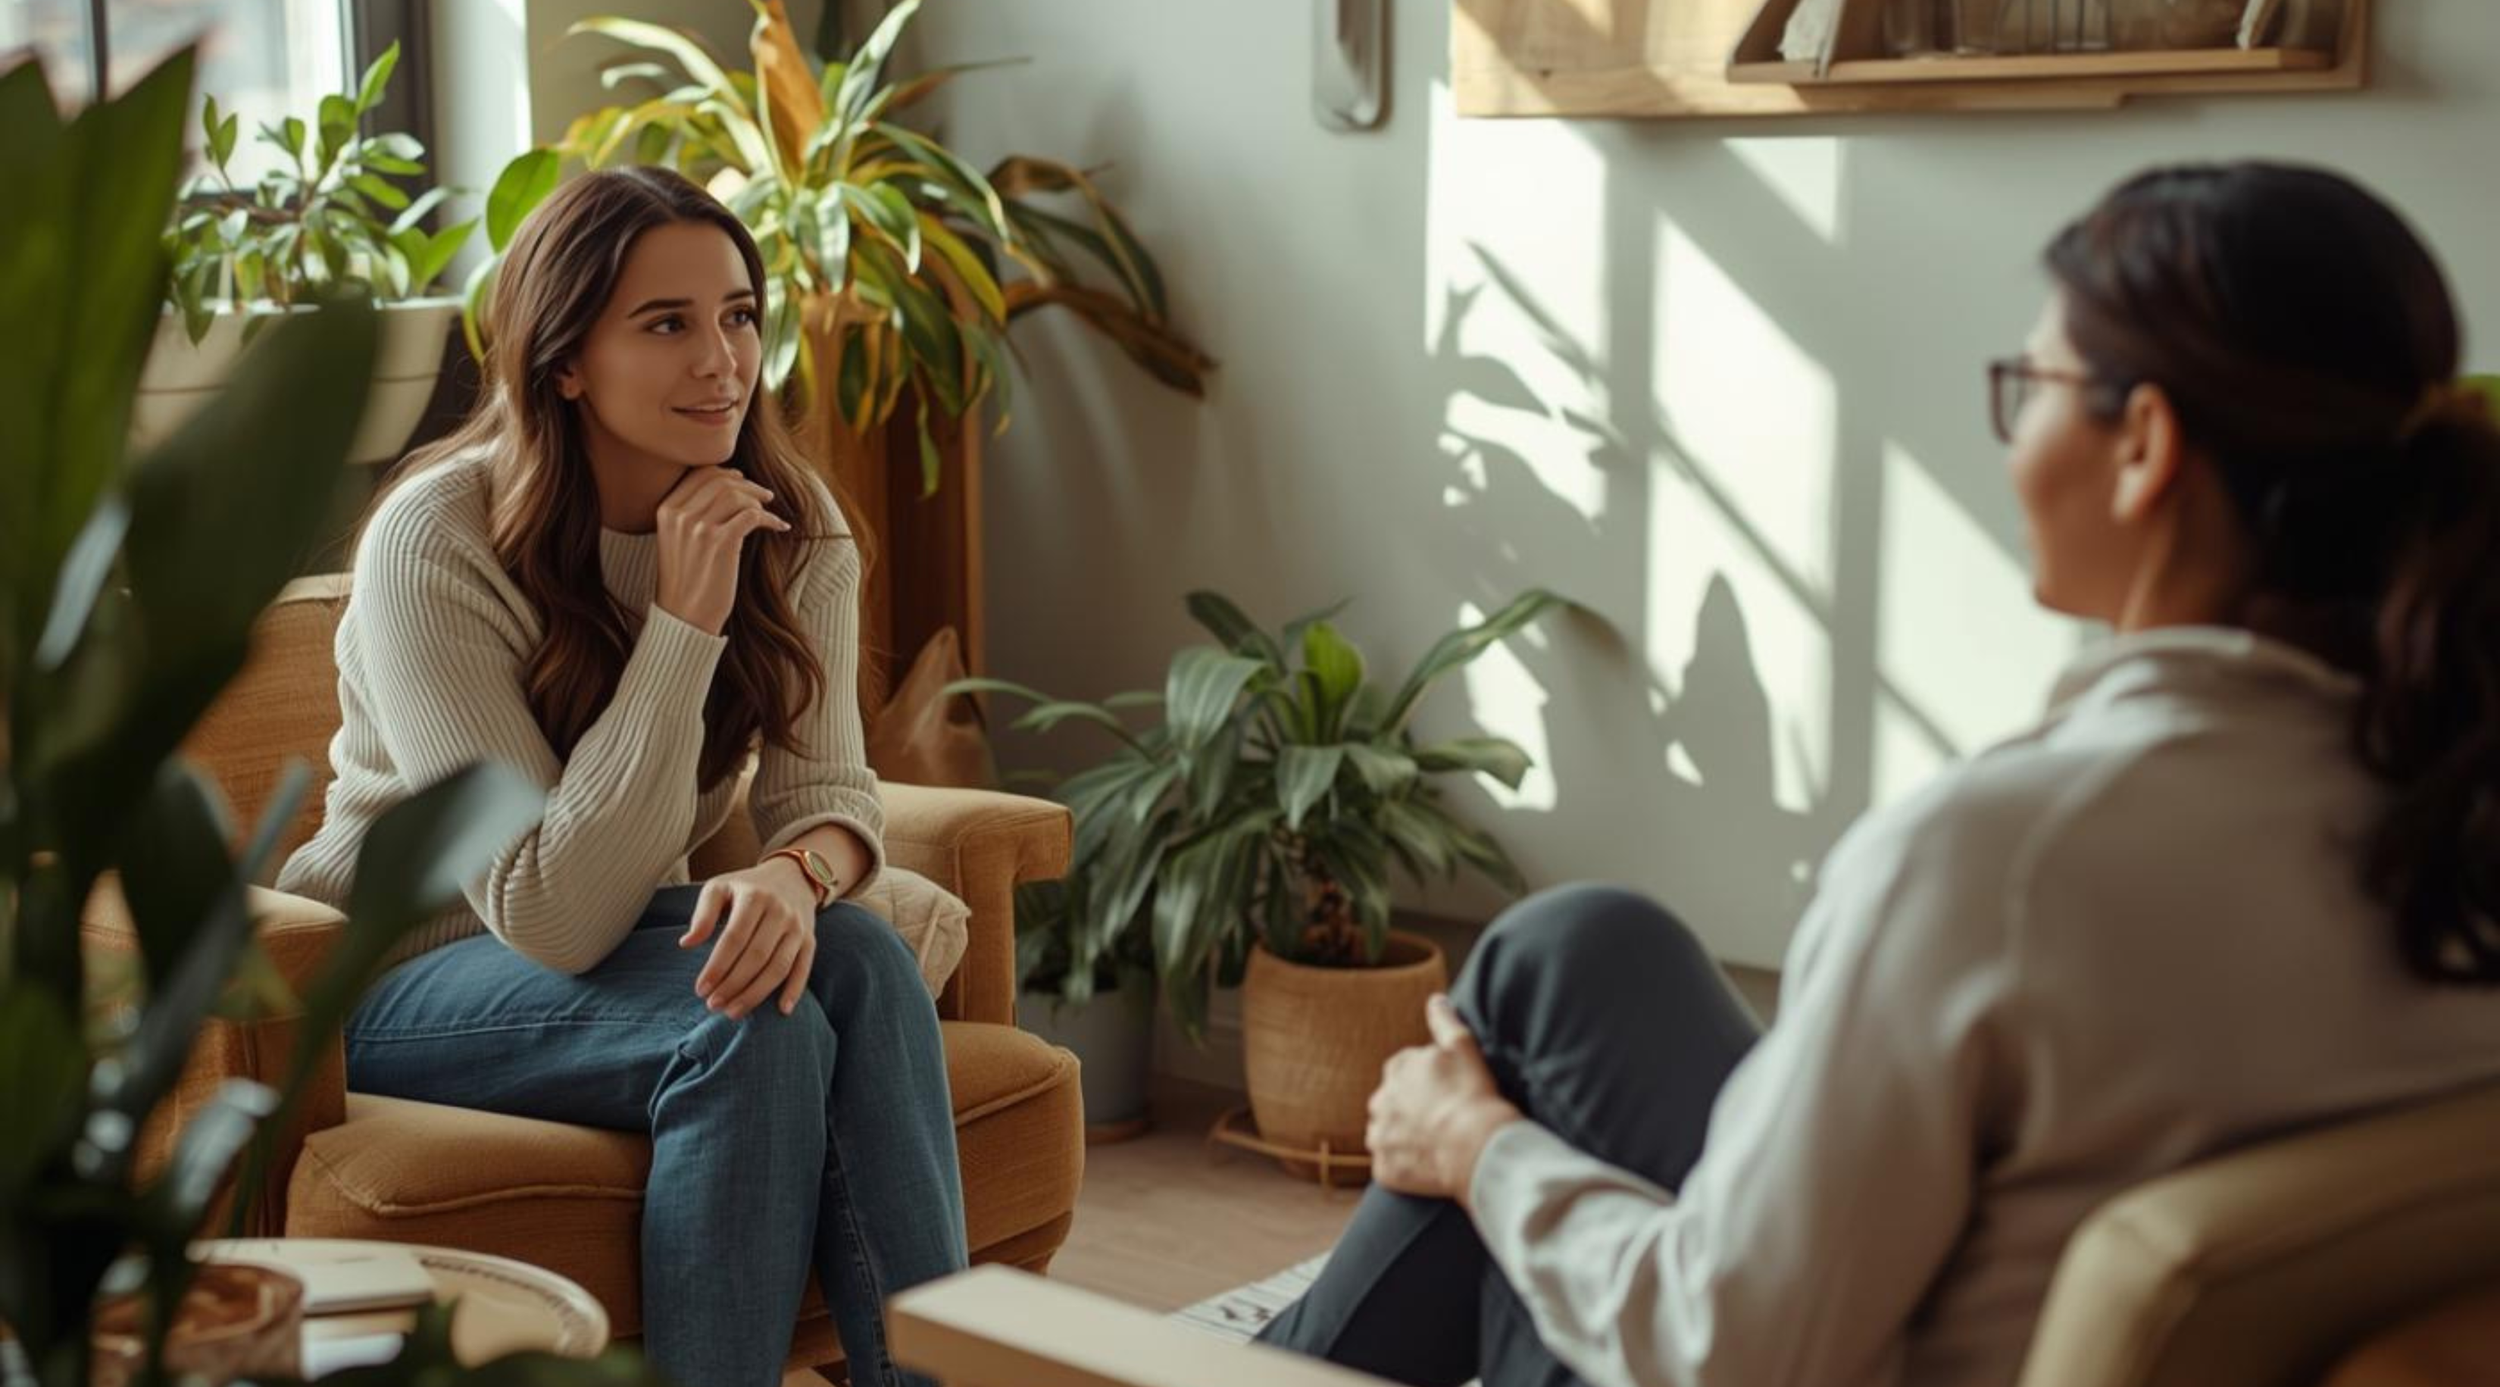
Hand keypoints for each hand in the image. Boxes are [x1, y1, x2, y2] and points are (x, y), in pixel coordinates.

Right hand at [654, 467, 789, 634]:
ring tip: (771, 511)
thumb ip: (691, 515)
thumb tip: (727, 490)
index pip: (699, 474)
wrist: (684, 617)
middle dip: (748, 484)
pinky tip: (778, 527)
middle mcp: (679, 516)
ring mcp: (698, 528)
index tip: (743, 481)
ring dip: (759, 500)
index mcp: (665, 511)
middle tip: (765, 495)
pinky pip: (752, 515)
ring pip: (736, 494)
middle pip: (720, 480)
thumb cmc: (686, 581)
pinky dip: (770, 518)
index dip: (726, 473)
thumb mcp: (677, 541)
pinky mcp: (720, 543)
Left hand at [680, 864, 818, 1018]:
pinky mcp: (810, 939)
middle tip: (713, 1005)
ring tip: (733, 1012)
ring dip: (756, 993)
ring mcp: (797, 927)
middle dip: (733, 985)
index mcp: (754, 897)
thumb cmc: (747, 887)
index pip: (734, 938)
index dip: (717, 966)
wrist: (792, 876)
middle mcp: (780, 911)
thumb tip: (686, 944)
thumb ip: (702, 914)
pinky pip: (804, 968)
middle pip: (757, 956)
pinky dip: (795, 990)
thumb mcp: (719, 887)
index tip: (701, 989)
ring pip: (779, 966)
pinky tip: (782, 1010)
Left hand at [1366, 994, 1522, 1203]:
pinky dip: (1404, 1166)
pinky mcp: (1384, 1169)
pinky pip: (1389, 1166)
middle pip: (1391, 1102)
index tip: (1448, 1092)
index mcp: (1396, 1069)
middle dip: (1410, 1108)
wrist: (1476, 1146)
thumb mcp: (1463, 1046)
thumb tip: (1436, 999)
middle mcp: (1380, 1101)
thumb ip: (1444, 1020)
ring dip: (1402, 1137)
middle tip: (1441, 1119)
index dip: (1428, 1082)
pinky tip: (1428, 1165)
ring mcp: (1380, 1137)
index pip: (1405, 1070)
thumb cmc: (1472, 1093)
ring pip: (1386, 1134)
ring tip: (1434, 1143)